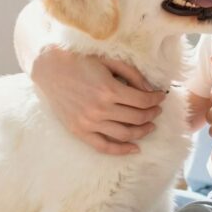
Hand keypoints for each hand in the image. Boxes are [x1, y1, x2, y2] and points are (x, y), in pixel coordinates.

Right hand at [30, 46, 167, 154]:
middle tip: (157, 110)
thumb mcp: (110, 61)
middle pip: (137, 118)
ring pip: (124, 134)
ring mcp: (89, 122)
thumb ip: (133, 75)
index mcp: (109, 89)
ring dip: (142, 132)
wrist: (51, 69)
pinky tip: (135, 148)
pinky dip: (121, 150)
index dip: (156, 99)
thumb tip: (151, 91)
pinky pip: (103, 146)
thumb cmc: (82, 62)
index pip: (143, 101)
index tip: (161, 97)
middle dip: (152, 114)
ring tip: (150, 126)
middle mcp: (100, 109)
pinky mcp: (79, 131)